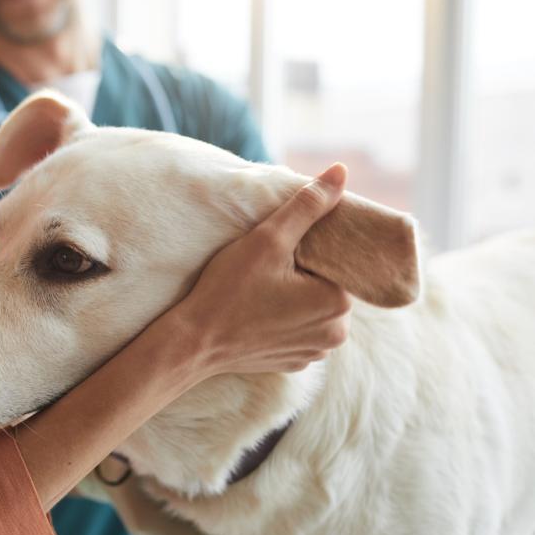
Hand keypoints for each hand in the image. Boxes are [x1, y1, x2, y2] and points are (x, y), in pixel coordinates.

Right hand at [161, 164, 351, 381]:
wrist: (193, 343)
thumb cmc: (228, 290)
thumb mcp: (268, 240)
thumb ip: (308, 206)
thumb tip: (341, 171)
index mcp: (338, 303)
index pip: (335, 263)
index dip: (308, 252)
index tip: (278, 253)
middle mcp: (335, 333)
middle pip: (327, 286)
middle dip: (303, 274)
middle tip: (266, 269)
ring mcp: (315, 352)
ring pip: (314, 309)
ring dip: (296, 297)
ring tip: (261, 290)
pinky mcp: (295, 362)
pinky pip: (299, 331)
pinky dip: (284, 320)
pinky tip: (258, 313)